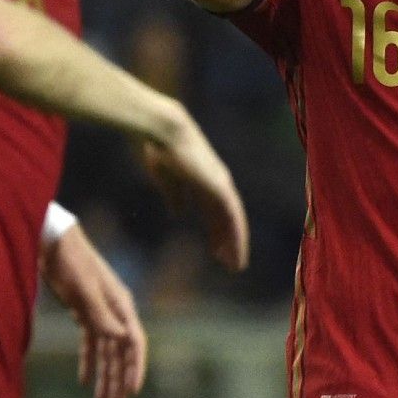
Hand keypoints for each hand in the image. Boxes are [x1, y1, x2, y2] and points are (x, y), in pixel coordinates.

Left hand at [42, 226, 146, 397]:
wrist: (50, 241)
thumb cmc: (70, 261)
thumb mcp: (84, 288)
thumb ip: (101, 314)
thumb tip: (122, 339)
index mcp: (121, 304)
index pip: (134, 343)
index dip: (135, 368)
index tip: (132, 392)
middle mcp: (115, 310)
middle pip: (121, 352)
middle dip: (118, 380)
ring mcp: (100, 311)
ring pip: (106, 351)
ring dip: (105, 376)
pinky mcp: (83, 311)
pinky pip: (90, 343)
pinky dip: (88, 362)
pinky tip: (84, 382)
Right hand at [141, 112, 249, 271]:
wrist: (164, 133)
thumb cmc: (161, 150)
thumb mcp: (167, 179)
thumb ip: (175, 195)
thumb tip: (179, 214)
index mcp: (204, 182)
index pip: (216, 212)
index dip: (217, 232)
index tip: (217, 250)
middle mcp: (217, 184)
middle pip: (228, 219)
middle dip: (229, 242)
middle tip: (231, 264)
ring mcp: (221, 184)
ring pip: (233, 221)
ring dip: (235, 243)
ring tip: (235, 264)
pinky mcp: (219, 186)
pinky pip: (232, 216)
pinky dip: (235, 234)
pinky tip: (235, 249)